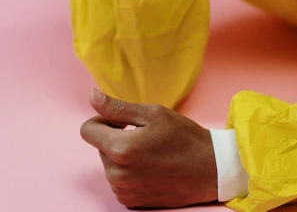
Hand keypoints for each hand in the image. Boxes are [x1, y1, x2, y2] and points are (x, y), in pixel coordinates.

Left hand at [80, 89, 217, 208]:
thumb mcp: (153, 114)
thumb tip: (92, 96)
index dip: (103, 119)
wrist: (209, 170)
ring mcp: (123, 191)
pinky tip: (151, 166)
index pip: (87, 130)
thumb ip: (118, 108)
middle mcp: (117, 174)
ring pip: (109, 163)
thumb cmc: (183, 137)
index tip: (123, 120)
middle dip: (116, 137)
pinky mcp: (130, 202)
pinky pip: (118, 179)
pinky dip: (129, 171)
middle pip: (100, 146)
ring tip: (151, 151)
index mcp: (121, 149)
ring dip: (123, 154)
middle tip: (145, 135)